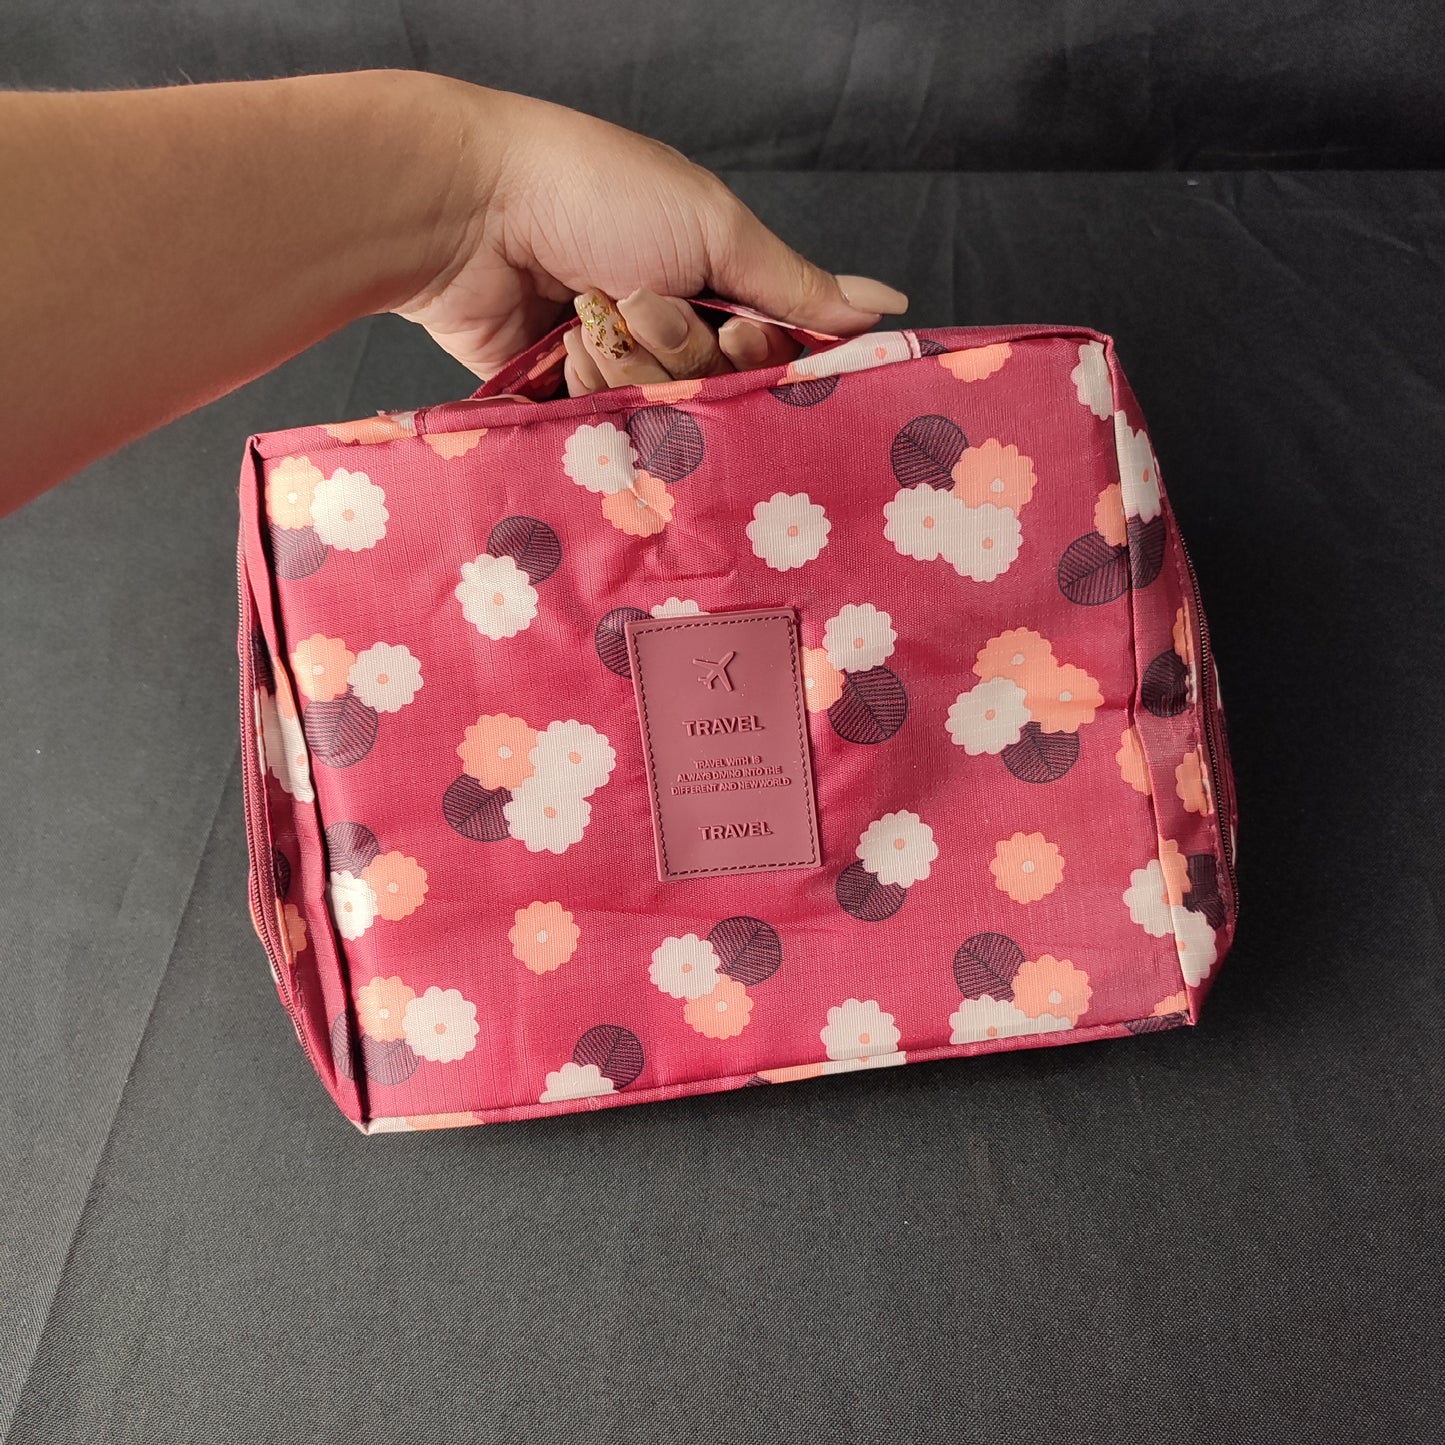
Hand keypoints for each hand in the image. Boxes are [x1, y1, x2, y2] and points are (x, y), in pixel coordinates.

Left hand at [392, 84, 906, 381]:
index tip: (735, 330)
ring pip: (659, 418)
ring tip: (586, 316)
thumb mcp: (712, 227)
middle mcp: (669, 331)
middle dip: (680, 355)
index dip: (756, 354)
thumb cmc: (593, 193)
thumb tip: (888, 307)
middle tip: (640, 304)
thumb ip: (796, 284)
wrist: (470, 210)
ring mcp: (616, 368)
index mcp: (712, 281)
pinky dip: (585, 392)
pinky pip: (604, 431)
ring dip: (627, 368)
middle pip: (714, 393)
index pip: (768, 354)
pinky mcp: (565, 402)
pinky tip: (559, 351)